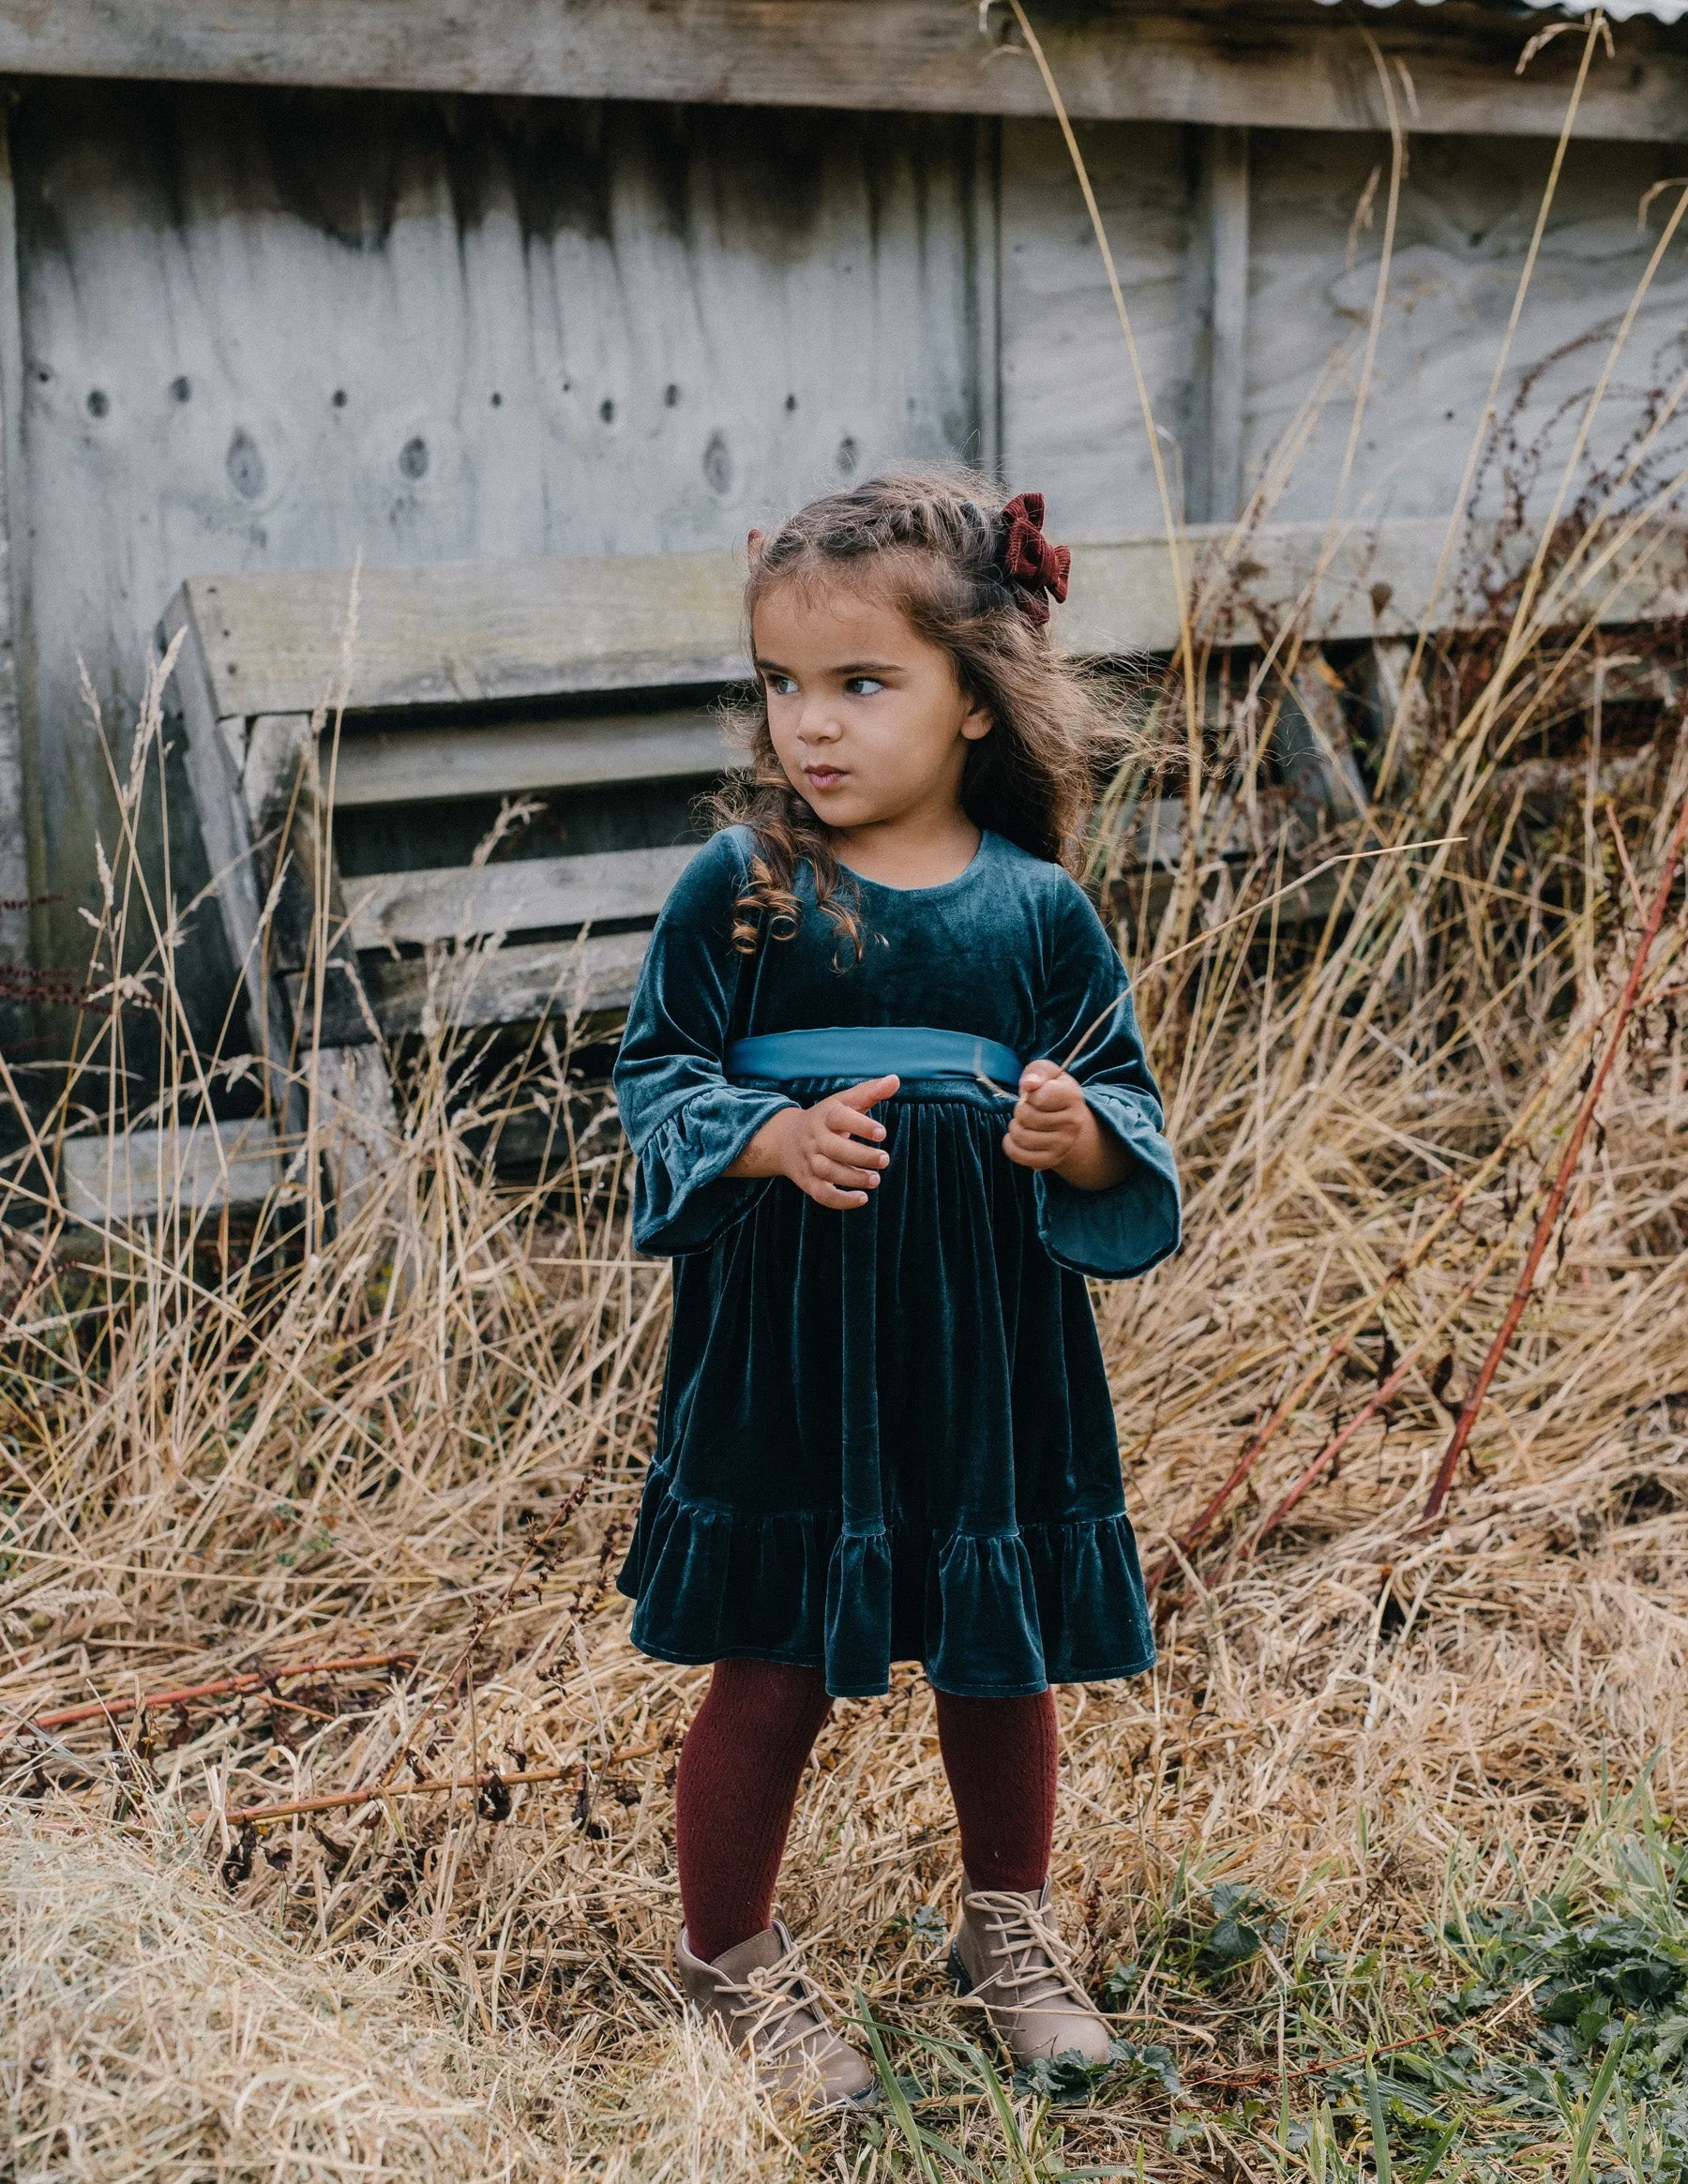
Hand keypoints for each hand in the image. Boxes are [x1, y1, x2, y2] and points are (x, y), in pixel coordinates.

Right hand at [727, 1074, 898, 1209]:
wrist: (784, 1139)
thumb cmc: (826, 1118)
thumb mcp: (844, 1101)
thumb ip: (870, 1092)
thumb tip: (895, 1080)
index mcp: (825, 1115)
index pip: (840, 1117)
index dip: (860, 1125)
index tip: (882, 1133)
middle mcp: (814, 1138)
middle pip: (834, 1148)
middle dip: (860, 1156)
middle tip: (885, 1160)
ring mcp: (809, 1160)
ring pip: (828, 1171)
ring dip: (853, 1178)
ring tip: (875, 1179)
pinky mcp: (807, 1181)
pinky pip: (821, 1194)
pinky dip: (840, 1200)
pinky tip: (862, 1198)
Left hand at [1002, 1062, 1127, 1190]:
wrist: (1067, 1118)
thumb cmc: (1052, 1090)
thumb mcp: (1048, 1073)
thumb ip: (1038, 1072)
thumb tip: (1029, 1085)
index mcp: (1073, 1097)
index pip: (1038, 1097)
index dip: (1029, 1095)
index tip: (1035, 1095)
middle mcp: (1073, 1123)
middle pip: (1027, 1117)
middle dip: (1019, 1110)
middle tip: (1026, 1109)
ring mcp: (1064, 1144)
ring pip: (1022, 1137)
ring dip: (1014, 1127)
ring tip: (1021, 1122)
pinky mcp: (1052, 1160)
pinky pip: (1020, 1156)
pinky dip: (1010, 1145)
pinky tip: (1014, 1137)